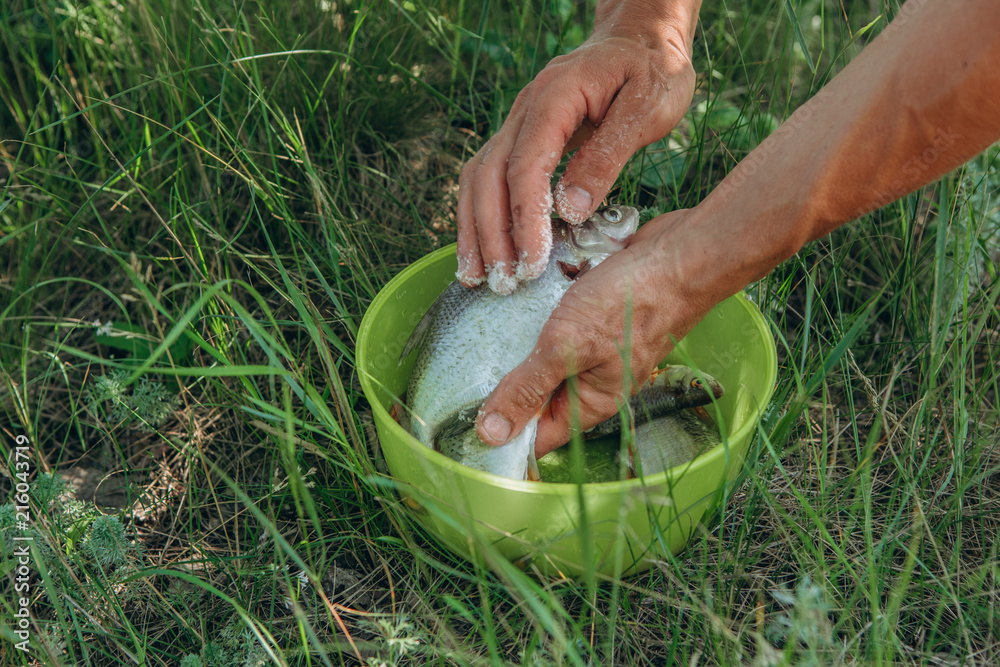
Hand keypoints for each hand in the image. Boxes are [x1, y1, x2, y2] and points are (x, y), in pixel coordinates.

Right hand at [456, 12, 696, 293]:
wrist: (641, 37)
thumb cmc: (651, 69)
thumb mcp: (646, 108)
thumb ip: (607, 157)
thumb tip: (570, 211)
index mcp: (554, 97)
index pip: (525, 167)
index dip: (524, 220)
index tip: (531, 263)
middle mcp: (524, 110)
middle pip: (488, 176)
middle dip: (491, 233)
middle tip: (504, 282)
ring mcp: (517, 123)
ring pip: (477, 178)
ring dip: (475, 229)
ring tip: (478, 277)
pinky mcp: (521, 138)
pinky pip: (488, 177)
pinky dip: (481, 215)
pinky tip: (485, 249)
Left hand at [474, 210, 718, 455]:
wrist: (680, 254)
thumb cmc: (632, 301)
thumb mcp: (568, 347)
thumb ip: (528, 388)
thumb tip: (490, 434)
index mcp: (592, 403)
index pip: (538, 437)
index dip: (502, 438)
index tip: (460, 430)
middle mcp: (593, 382)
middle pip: (537, 400)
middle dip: (503, 390)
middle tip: (458, 379)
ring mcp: (594, 349)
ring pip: (544, 361)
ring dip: (517, 350)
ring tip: (477, 340)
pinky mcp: (594, 320)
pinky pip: (556, 330)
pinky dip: (536, 321)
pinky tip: (512, 307)